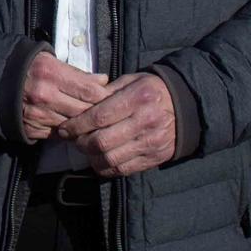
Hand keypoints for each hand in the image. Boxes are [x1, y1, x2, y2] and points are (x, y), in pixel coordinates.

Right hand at [20, 51, 109, 141]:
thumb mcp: (50, 60)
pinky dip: (67, 133)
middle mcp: (45, 96)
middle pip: (84, 111)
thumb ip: (77, 73)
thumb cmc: (28, 67)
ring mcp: (38, 115)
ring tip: (93, 122)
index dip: (105, 95)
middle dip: (98, 113)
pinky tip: (74, 128)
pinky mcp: (32, 129)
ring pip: (73, 126)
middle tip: (109, 113)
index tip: (112, 97)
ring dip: (84, 125)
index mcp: (52, 74)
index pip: (90, 90)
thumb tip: (103, 81)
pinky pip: (58, 135)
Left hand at [58, 71, 175, 174]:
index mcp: (138, 98)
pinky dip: (106, 168)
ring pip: (111, 159)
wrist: (186, 107)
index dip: (77, 125)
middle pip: (102, 141)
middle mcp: (145, 122)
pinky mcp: (154, 158)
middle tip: (73, 140)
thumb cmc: (151, 90)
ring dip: (91, 158)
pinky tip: (99, 160)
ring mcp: (151, 143)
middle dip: (81, 143)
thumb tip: (80, 105)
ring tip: (85, 150)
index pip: (99, 117)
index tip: (64, 128)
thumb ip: (106, 92)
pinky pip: (123, 170)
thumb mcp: (131, 81)